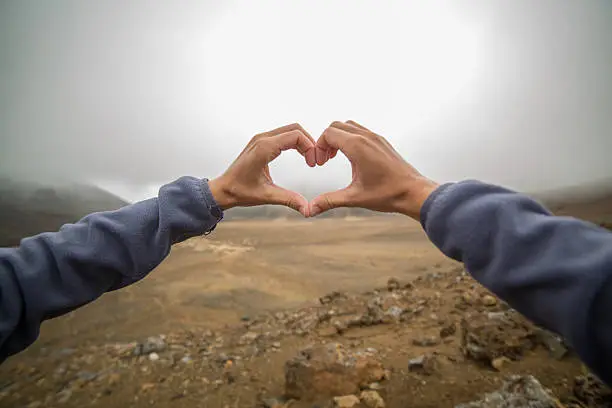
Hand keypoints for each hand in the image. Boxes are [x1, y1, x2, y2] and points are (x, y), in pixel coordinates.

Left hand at [209, 123, 315, 216]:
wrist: (223, 189)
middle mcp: (262, 139)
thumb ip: (289, 200)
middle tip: (315, 161)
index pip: (295, 135)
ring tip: (310, 159)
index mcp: (264, 148)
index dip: (310, 147)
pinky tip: (301, 156)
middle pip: (295, 129)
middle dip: (309, 143)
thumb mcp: (266, 196)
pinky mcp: (261, 142)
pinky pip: (283, 135)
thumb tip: (308, 209)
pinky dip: (295, 142)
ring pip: (290, 130)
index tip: (313, 164)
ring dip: (303, 142)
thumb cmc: (240, 191)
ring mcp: (261, 138)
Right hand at [310, 121, 438, 219]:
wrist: (414, 192)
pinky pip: (361, 131)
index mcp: (357, 146)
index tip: (319, 164)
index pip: (329, 133)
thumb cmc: (387, 194)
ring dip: (338, 138)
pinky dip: (350, 139)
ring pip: (349, 126)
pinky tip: (352, 159)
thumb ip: (329, 201)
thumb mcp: (354, 198)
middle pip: (337, 126)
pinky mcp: (382, 142)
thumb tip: (310, 210)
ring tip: (336, 157)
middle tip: (325, 160)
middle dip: (326, 141)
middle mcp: (367, 137)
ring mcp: (376, 138)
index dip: (318, 147)